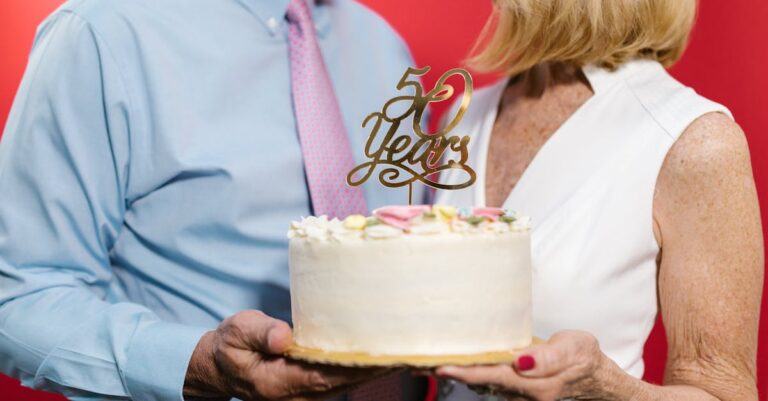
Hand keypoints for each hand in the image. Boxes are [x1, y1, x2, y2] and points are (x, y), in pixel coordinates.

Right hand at [184, 310, 388, 400]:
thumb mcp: (237, 332)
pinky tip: (388, 356)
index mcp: (279, 382)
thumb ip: (260, 333)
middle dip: (378, 368)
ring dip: (378, 370)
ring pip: (350, 383)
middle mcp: (299, 394)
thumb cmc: (230, 347)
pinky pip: (345, 379)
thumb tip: (284, 337)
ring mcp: (307, 394)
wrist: (220, 368)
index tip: (383, 355)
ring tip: (408, 352)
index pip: (325, 375)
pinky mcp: (314, 387)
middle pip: (346, 382)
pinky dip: (367, 369)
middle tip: (410, 351)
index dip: (355, 366)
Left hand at [436, 331, 619, 400]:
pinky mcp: (513, 390)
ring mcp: (517, 394)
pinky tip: (448, 364)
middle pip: (480, 382)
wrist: (595, 378)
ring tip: (423, 362)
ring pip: (479, 383)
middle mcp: (522, 393)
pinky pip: (485, 381)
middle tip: (418, 363)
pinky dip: (466, 373)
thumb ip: (547, 357)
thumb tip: (520, 361)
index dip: (466, 372)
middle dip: (450, 373)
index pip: (494, 375)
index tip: (441, 366)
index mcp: (536, 384)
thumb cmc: (583, 358)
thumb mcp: (574, 348)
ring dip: (454, 373)